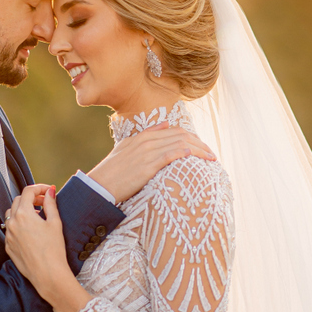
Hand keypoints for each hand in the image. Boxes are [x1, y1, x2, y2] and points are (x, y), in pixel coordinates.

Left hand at [5, 185, 91, 311]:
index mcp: (24, 214)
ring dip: (23, 210)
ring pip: (11, 214)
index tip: (49, 191)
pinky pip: (11, 230)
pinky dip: (19, 225)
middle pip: (18, 200)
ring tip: (37, 216)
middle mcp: (12, 223)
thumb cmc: (54, 249)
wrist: (47, 274)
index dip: (40, 188)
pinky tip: (32, 232)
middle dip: (32, 198)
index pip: (28, 191)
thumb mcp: (55, 223)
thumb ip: (51, 204)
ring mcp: (8, 235)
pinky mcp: (8, 246)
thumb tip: (49, 192)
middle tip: (45, 202)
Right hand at [88, 122, 216, 202]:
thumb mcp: (126, 148)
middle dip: (200, 143)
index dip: (191, 137)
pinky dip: (185, 153)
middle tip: (212, 153)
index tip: (202, 147)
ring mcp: (147, 152)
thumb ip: (146, 134)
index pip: (173, 131)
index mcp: (142, 136)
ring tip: (211, 158)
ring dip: (199, 150)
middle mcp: (146, 141)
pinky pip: (171, 155)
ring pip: (180, 143)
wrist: (99, 186)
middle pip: (181, 135)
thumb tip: (165, 124)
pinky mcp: (147, 166)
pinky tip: (196, 156)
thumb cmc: (112, 172)